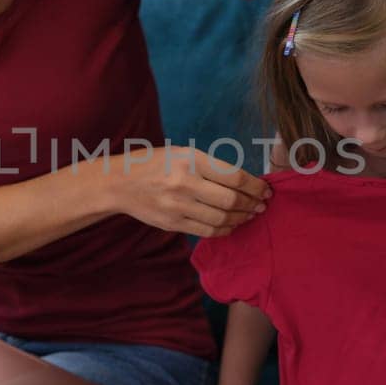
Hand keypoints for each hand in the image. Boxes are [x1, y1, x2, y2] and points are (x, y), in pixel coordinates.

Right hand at [102, 146, 269, 237]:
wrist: (120, 183)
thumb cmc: (156, 164)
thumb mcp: (183, 153)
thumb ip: (211, 167)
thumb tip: (245, 182)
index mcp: (190, 159)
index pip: (234, 176)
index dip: (255, 186)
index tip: (266, 190)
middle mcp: (184, 182)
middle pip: (231, 200)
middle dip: (252, 204)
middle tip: (262, 205)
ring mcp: (177, 206)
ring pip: (221, 219)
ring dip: (242, 218)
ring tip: (250, 215)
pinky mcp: (173, 223)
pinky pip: (207, 231)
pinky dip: (225, 230)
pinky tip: (232, 224)